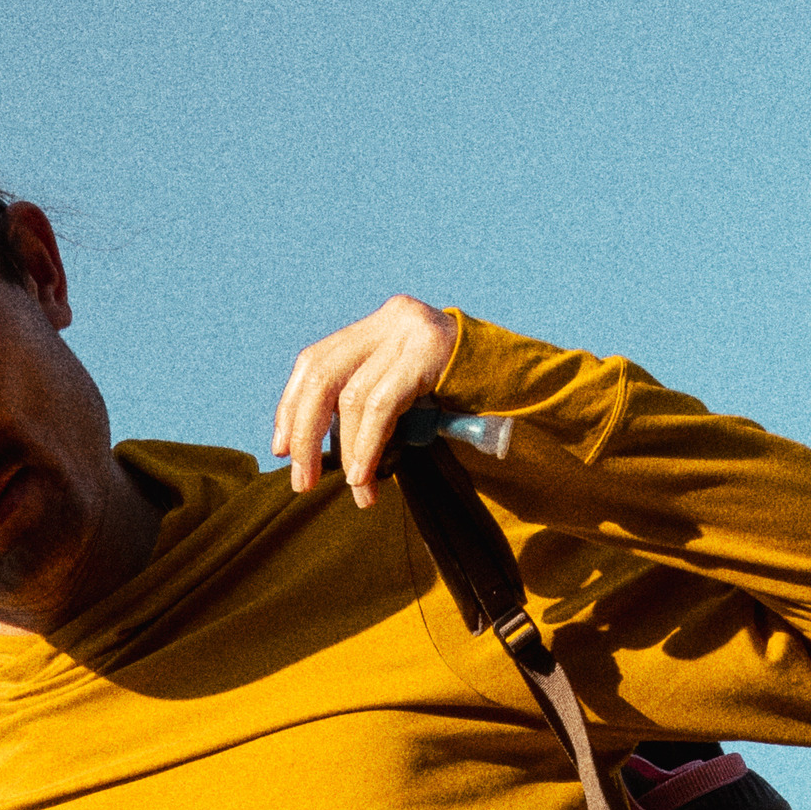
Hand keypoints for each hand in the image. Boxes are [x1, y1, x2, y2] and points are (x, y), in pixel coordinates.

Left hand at [271, 297, 460, 503]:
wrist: (529, 386)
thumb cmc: (468, 402)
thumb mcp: (408, 394)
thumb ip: (368, 400)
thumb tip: (311, 446)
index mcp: (379, 325)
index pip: (316, 361)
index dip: (291, 406)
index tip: (282, 450)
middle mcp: (391, 319)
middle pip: (322, 373)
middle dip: (305, 432)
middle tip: (302, 481)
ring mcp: (410, 330)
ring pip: (351, 396)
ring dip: (346, 452)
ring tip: (357, 490)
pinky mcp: (429, 351)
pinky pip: (381, 405)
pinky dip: (367, 445)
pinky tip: (366, 475)